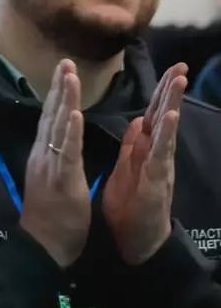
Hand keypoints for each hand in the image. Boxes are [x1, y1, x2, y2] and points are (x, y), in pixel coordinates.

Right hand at [19, 60, 90, 267]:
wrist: (42, 246)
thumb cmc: (52, 219)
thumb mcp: (53, 182)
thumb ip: (55, 161)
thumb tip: (56, 145)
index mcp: (43, 156)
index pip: (49, 119)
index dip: (57, 95)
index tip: (64, 72)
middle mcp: (43, 156)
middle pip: (50, 115)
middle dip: (59, 88)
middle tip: (65, 61)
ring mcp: (49, 166)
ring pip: (57, 127)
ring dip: (64, 100)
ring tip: (70, 76)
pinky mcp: (60, 179)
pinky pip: (66, 151)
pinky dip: (70, 131)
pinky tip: (73, 113)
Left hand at [103, 63, 187, 265]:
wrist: (136, 242)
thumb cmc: (131, 208)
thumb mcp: (127, 169)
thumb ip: (133, 146)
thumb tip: (138, 121)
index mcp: (143, 150)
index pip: (151, 115)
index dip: (158, 93)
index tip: (168, 69)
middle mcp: (155, 155)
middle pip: (162, 117)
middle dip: (170, 91)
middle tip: (180, 65)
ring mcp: (159, 166)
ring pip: (165, 130)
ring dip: (171, 105)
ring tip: (178, 81)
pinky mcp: (156, 180)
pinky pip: (160, 154)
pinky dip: (164, 135)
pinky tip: (169, 117)